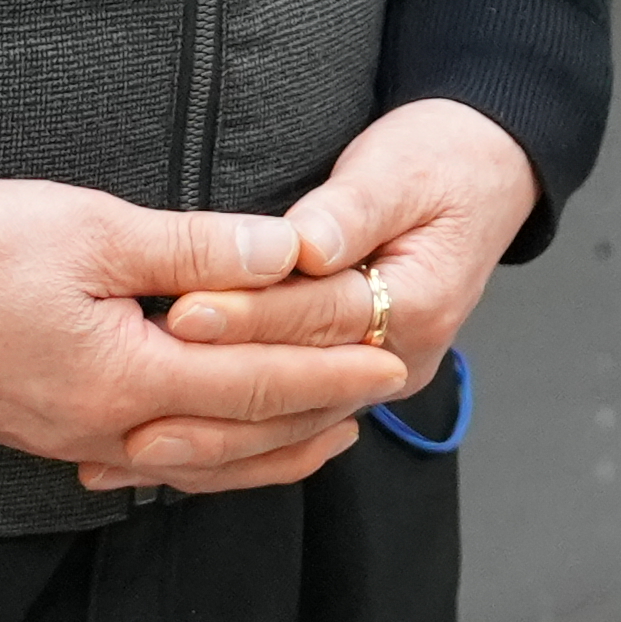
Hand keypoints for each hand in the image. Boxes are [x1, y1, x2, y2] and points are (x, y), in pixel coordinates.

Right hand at [0, 178, 413, 495]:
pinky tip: (214, 444)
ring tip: (322, 433)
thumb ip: (198, 249)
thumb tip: (288, 257)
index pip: (256, 385)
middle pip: (234, 438)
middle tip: (380, 397)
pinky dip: (200, 456)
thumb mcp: (94, 227)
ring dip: (263, 450)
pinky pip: (145, 460)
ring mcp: (67, 440)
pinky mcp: (41, 433)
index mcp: (124, 381)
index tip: (390, 360)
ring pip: (192, 461)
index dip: (331, 373)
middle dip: (314, 418)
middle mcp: (102, 430)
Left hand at [157, 98, 535, 448]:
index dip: (250, 315)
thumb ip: (350, 210)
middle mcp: (399, 359)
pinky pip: (287, 427)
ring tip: (136, 451)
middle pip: (299, 388)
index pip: (321, 316)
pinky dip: (231, 444)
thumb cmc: (440, 164)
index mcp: (421, 303)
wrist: (483, 178)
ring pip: (289, 426)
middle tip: (140, 404)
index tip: (185, 311)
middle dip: (214, 397)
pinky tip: (174, 458)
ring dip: (213, 442)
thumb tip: (308, 245)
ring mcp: (376, 382)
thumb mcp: (399, 170)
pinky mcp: (348, 386)